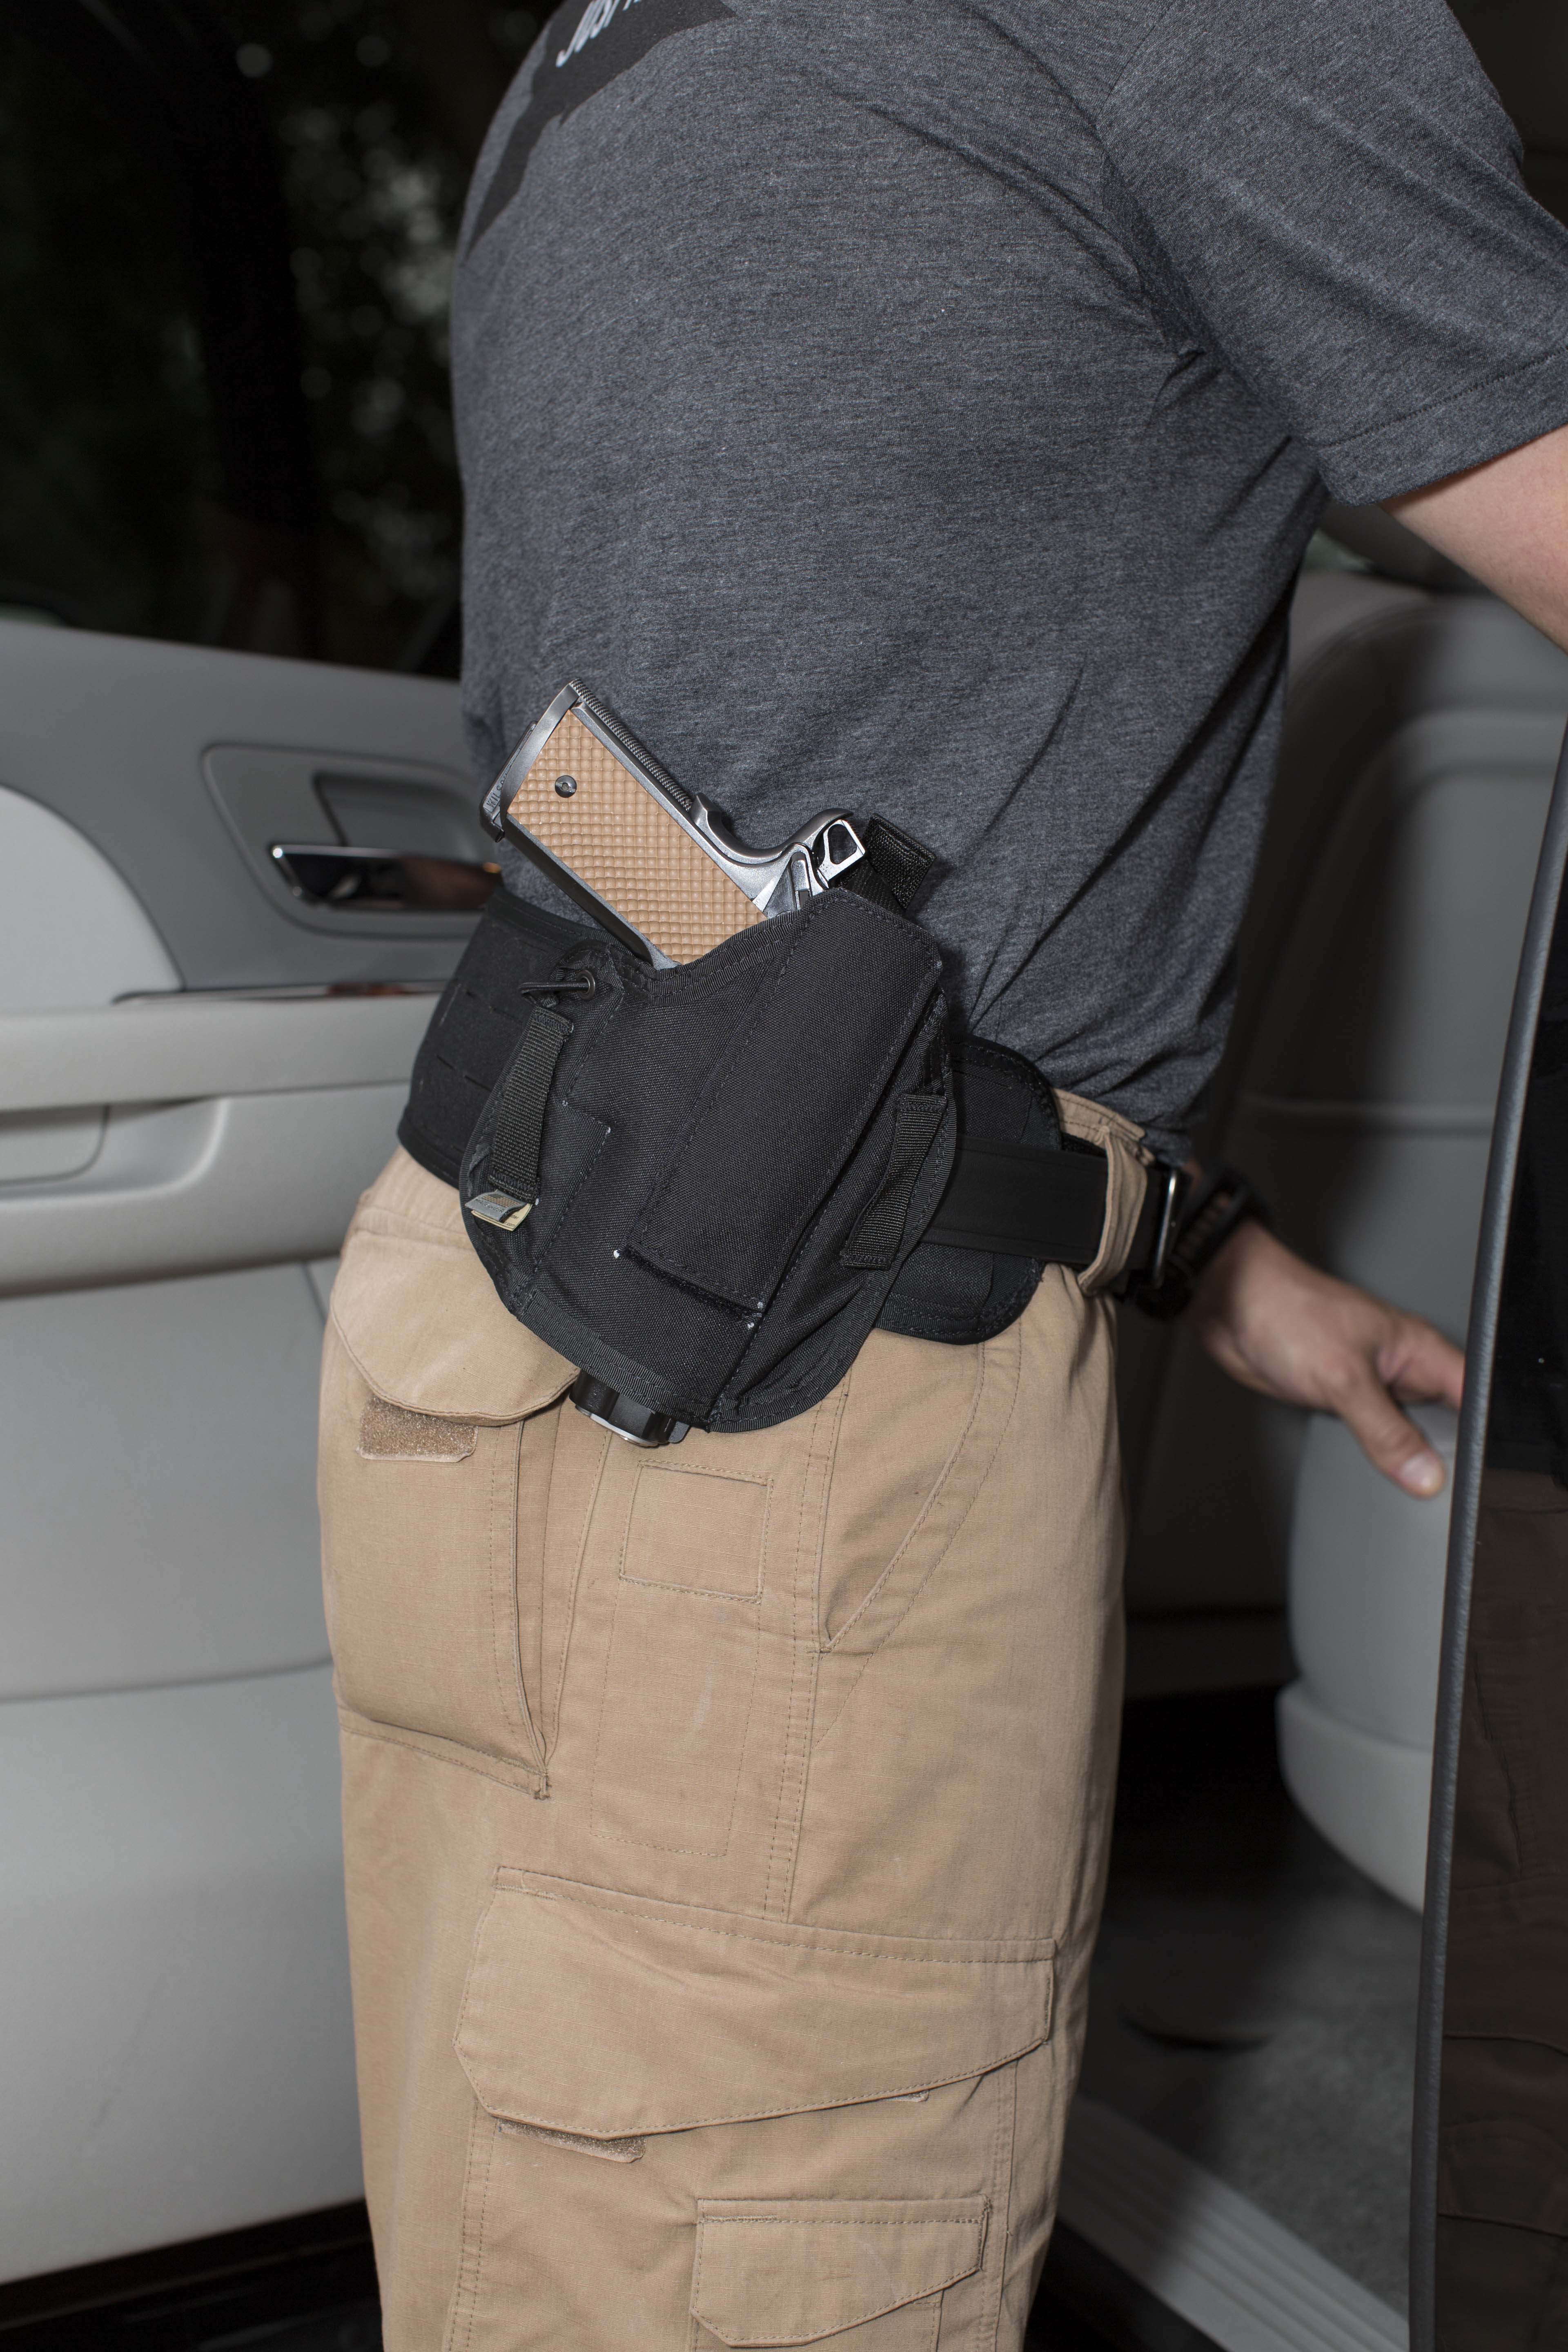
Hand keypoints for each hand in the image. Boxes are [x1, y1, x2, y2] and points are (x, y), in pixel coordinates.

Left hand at [1191, 1219, 1464, 1495]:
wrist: (1231, 1305)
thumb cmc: (1287, 1310)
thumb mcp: (1344, 1378)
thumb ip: (1386, 1431)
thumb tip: (1423, 1473)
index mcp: (1419, 1348)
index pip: (1474, 1397)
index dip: (1480, 1437)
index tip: (1470, 1474)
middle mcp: (1401, 1366)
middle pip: (1444, 1420)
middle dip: (1443, 1454)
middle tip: (1435, 1487)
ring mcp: (1372, 1383)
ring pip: (1406, 1432)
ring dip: (1404, 1455)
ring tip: (1403, 1480)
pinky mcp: (1343, 1398)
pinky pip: (1372, 1434)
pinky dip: (1374, 1451)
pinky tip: (1372, 1467)